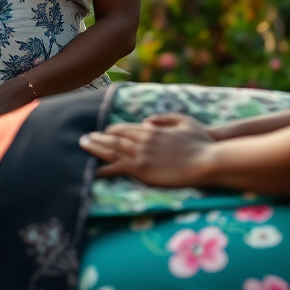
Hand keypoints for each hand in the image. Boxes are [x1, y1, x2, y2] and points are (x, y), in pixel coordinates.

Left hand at [79, 113, 214, 187]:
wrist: (206, 161)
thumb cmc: (201, 142)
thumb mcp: (184, 122)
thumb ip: (165, 118)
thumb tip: (147, 121)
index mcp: (152, 129)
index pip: (126, 128)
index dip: (113, 130)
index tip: (104, 132)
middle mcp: (143, 139)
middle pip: (115, 137)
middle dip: (98, 137)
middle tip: (84, 138)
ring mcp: (141, 155)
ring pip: (112, 150)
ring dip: (95, 148)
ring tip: (83, 146)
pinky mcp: (141, 170)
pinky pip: (116, 168)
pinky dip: (102, 168)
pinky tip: (92, 171)